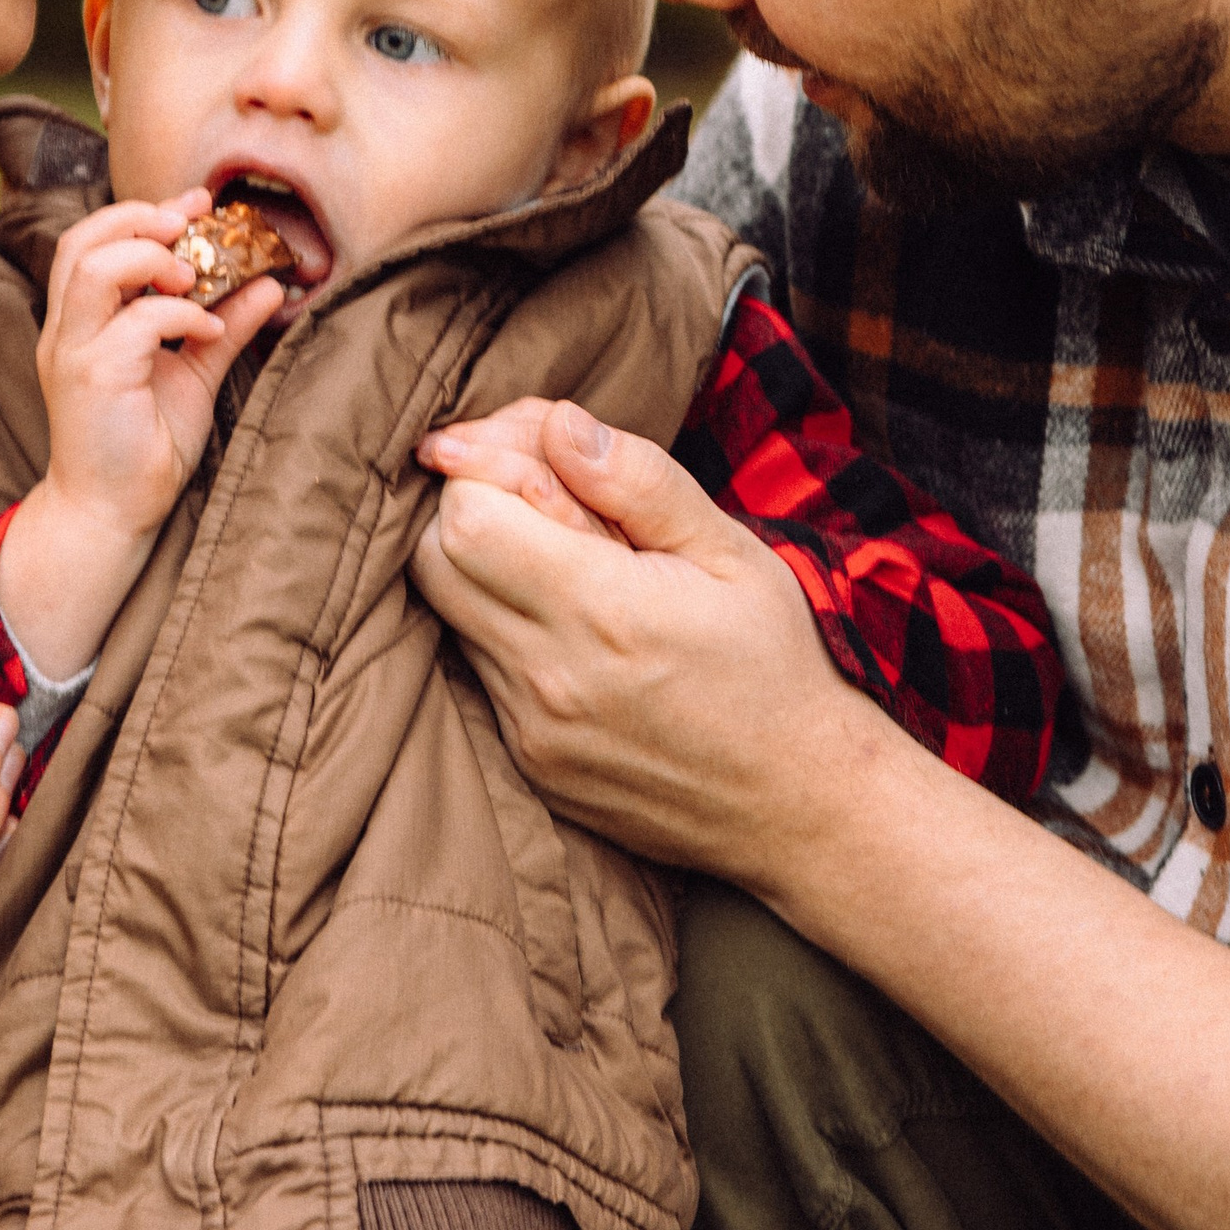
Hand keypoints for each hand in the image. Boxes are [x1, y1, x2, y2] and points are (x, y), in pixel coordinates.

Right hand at [0, 195, 284, 678]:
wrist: (111, 514)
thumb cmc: (144, 449)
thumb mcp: (192, 374)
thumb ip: (224, 327)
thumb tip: (267, 284)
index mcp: (81, 323)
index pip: (92, 242)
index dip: (141, 213)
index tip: (197, 205)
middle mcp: (67, 330)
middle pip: (81, 240)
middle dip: (140, 217)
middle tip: (193, 222)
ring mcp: (73, 352)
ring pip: (92, 266)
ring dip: (151, 257)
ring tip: (194, 274)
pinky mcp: (92, 377)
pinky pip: (135, 321)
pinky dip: (180, 313)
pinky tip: (209, 329)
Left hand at [413, 399, 869, 879]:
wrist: (796, 803)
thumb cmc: (773, 665)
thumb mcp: (731, 554)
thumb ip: (639, 482)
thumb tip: (559, 426)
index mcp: (604, 613)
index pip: (469, 517)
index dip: (486, 467)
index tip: (531, 453)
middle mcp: (550, 678)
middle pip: (433, 561)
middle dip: (470, 508)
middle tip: (538, 496)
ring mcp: (531, 730)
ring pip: (448, 617)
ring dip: (484, 570)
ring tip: (565, 561)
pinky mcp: (529, 762)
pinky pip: (479, 671)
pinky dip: (502, 629)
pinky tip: (569, 623)